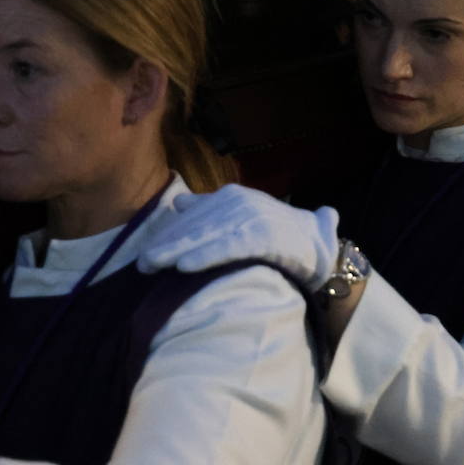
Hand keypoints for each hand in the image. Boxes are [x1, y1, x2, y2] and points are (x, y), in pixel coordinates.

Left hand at [138, 184, 340, 289]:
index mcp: (233, 196)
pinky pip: (228, 247)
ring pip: (206, 236)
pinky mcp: (264, 236)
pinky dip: (206, 256)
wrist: (322, 246)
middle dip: (166, 245)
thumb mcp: (245, 217)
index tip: (147, 252)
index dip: (170, 235)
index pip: (192, 215)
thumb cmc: (281, 235)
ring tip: (152, 266)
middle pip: (195, 226)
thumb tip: (180, 203)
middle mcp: (240, 202)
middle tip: (141, 265)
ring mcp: (252, 217)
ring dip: (176, 251)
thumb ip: (213, 209)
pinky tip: (184, 267)